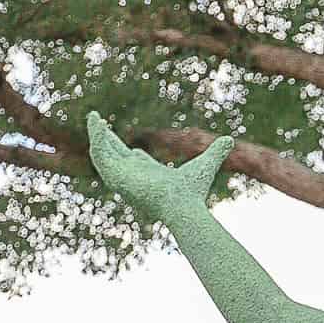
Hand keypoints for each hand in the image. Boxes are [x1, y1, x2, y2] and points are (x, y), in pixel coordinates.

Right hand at [87, 112, 232, 221]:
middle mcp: (133, 176)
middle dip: (105, 138)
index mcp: (149, 174)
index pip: (133, 160)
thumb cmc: (192, 192)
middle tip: (98, 121)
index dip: (127, 150)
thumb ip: (216, 152)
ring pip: (103, 153)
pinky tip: (97, 122)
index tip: (126, 142)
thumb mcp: (205, 165)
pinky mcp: (115, 176)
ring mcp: (122, 177)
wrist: (182, 205)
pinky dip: (97, 137)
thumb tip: (230, 140)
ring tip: (93, 117)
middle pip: (114, 154)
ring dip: (97, 134)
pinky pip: (100, 153)